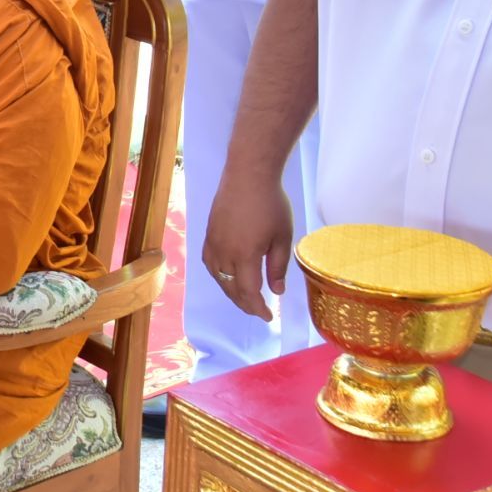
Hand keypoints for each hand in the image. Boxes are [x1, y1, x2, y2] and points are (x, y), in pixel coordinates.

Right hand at [203, 164, 292, 321]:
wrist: (248, 174)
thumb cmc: (271, 203)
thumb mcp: (282, 237)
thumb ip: (278, 267)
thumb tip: (276, 291)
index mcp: (245, 256)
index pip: (249, 293)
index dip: (258, 309)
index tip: (269, 317)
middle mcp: (224, 253)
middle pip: (231, 289)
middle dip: (245, 304)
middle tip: (259, 310)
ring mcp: (213, 243)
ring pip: (217, 278)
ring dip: (230, 292)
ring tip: (244, 297)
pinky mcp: (208, 234)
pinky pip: (209, 263)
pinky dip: (218, 276)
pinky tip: (227, 276)